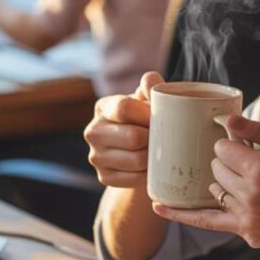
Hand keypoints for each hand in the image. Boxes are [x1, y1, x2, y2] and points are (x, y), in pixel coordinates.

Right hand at [83, 72, 163, 188]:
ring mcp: (96, 156)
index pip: (124, 108)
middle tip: (166, 138)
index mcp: (103, 107)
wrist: (137, 150)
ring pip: (136, 160)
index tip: (161, 118)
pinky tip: (153, 167)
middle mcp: (93, 131)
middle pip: (133, 137)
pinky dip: (149, 175)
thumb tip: (151, 80)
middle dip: (154, 138)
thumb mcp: (147, 100)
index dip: (148, 115)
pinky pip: (134, 179)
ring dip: (154, 158)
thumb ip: (151, 87)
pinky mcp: (103, 176)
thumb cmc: (144, 119)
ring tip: (161, 152)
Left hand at [152, 115, 259, 255]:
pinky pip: (206, 221)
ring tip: (240, 179)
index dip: (230, 145)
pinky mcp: (245, 233)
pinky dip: (181, 214)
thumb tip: (228, 119)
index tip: (240, 145)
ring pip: (214, 190)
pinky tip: (158, 206)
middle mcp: (249, 195)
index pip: (223, 150)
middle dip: (225, 162)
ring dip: (221, 181)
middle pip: (216, 168)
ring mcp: (245, 217)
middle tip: (246, 162)